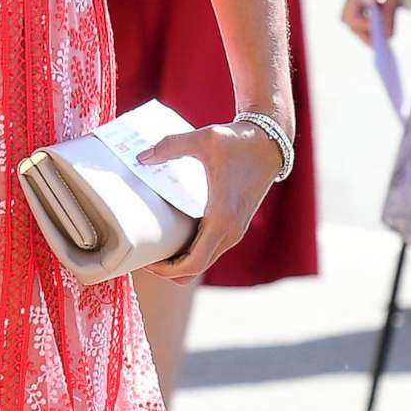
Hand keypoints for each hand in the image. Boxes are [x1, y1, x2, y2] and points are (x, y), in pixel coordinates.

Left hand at [136, 118, 283, 283]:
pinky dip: (191, 254)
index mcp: (221, 219)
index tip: (147, 262)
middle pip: (195, 270)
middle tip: (144, 258)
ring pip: (204, 262)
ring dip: (180, 263)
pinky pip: (210, 251)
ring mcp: (234, 232)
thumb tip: (141, 157)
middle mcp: (230, 232)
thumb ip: (171, 146)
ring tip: (155, 249)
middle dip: (169, 271)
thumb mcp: (204, 139)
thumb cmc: (239, 142)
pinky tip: (174, 239)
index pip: (194, 264)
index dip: (167, 270)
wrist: (269, 142)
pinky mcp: (235, 227)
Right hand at [342, 0, 410, 41]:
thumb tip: (388, 37)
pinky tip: (384, 12)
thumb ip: (390, 13)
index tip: (382, 34)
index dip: (365, 30)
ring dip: (366, 23)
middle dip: (363, 33)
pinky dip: (369, 12)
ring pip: (354, 11)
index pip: (351, 19)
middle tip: (382, 44)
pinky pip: (360, 2)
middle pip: (349, 19)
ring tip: (385, 30)